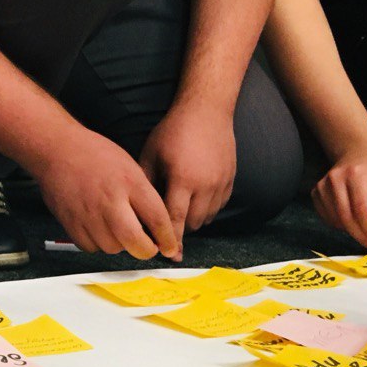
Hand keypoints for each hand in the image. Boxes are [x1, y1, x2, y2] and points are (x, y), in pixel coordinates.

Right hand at [30, 131, 180, 259]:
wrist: (57, 151)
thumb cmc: (95, 156)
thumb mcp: (129, 167)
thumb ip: (143, 196)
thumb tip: (156, 226)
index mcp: (130, 183)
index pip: (157, 219)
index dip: (167, 239)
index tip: (169, 247)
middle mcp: (110, 200)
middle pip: (135, 242)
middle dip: (146, 251)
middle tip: (147, 247)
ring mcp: (89, 214)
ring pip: (112, 248)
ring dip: (119, 244)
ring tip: (116, 229)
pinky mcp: (71, 223)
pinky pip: (91, 247)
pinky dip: (97, 243)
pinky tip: (98, 229)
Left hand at [139, 103, 236, 248]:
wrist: (207, 110)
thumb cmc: (173, 131)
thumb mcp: (150, 155)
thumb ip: (145, 184)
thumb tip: (136, 210)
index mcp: (183, 179)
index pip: (175, 220)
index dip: (170, 240)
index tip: (167, 255)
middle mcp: (206, 185)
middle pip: (192, 223)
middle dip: (178, 229)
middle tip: (164, 230)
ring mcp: (222, 182)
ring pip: (207, 217)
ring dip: (192, 220)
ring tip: (177, 213)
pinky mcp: (231, 179)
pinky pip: (219, 206)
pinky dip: (206, 210)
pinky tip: (193, 201)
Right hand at [313, 140, 366, 249]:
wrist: (356, 149)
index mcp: (357, 175)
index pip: (363, 210)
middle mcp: (335, 180)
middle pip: (347, 218)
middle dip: (363, 236)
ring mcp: (322, 186)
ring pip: (337, 221)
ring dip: (353, 230)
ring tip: (366, 226)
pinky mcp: (315, 192)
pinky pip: (328, 218)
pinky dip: (341, 224)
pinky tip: (352, 218)